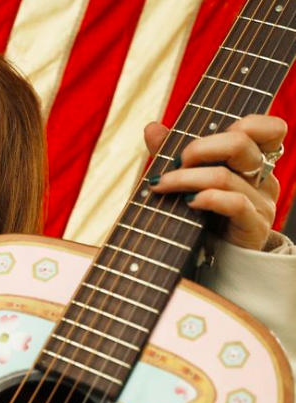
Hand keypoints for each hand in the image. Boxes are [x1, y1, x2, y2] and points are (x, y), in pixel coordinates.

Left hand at [144, 114, 285, 249]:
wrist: (215, 259)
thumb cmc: (202, 213)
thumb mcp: (188, 179)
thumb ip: (173, 152)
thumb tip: (152, 127)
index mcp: (253, 161)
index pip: (269, 128)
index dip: (244, 124)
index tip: (205, 138)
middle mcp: (262, 178)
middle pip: (241, 144)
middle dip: (199, 148)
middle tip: (175, 162)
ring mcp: (261, 202)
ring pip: (225, 176)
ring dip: (186, 178)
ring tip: (162, 186)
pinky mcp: (254, 226)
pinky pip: (234, 203)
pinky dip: (206, 198)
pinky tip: (188, 202)